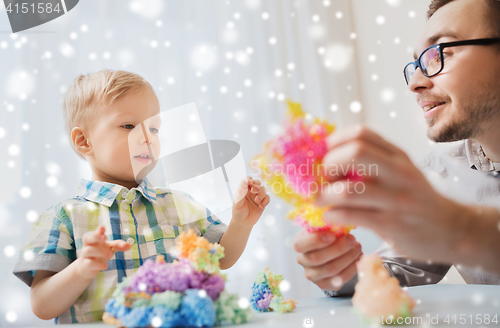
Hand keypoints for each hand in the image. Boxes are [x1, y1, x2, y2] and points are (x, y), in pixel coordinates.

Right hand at [76, 226, 130, 279]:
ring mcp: (85, 255)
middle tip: (104, 237)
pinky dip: (98, 264)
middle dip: (95, 237)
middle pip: (87, 238)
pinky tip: (106, 266)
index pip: (94, 233)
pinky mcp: (85, 265)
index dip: (98, 231)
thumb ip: (119, 245)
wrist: (86, 268)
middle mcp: (87, 245)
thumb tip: (129, 245)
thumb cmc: (99, 254)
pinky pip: (89, 263)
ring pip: (88, 250)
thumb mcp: (109, 248)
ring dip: (99, 251)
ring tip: (109, 254)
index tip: (103, 228)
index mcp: (93, 239)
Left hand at [231, 176, 269, 227]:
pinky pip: (267, 198)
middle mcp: (251, 192)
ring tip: (257, 201)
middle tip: (253, 191)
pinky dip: (265, 201)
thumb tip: (245, 182)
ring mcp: (257, 197)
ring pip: (263, 189)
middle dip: (257, 186)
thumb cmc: (238, 211)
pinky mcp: (262, 203)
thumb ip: (241, 192)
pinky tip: (260, 206)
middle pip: (257, 182)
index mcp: (244, 190)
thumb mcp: (237, 202)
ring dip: (261, 194)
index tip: (250, 182)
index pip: (247, 180)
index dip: (249, 179)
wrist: (243, 223)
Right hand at [294, 230, 362, 290]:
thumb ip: (327, 224)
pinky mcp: (325, 284)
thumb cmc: (328, 234)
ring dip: (348, 257)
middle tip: (352, 239)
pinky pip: (340, 279)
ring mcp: (312, 275)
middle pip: (318, 258)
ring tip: (358, 247)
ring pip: (331, 269)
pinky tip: (359, 257)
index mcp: (299, 243)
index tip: (333, 235)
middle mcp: (302, 261)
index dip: (316, 240)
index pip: (300, 245)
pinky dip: (352, 268)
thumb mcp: (324, 226)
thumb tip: (338, 219)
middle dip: (338, 248)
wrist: (331, 250)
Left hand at [316, 125, 469, 262]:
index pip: (361, 133)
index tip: (324, 154)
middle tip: (323, 178)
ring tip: (320, 201)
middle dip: (329, 164)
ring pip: (348, 190)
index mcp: (397, 155)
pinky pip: (351, 216)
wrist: (451, 230)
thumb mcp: (400, 171)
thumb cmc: (415, 198)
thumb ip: (373, 160)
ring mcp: (396, 199)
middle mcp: (399, 172)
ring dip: (324, 195)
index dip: (335, 141)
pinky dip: (332, 215)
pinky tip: (332, 216)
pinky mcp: (391, 224)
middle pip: (354, 153)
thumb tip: (328, 154)